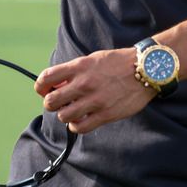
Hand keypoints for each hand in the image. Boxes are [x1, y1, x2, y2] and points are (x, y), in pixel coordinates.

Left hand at [35, 48, 154, 133]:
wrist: (145, 69)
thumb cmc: (118, 62)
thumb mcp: (93, 59)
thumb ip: (74, 71)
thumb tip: (57, 86)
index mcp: (79, 66)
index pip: (46, 78)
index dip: (41, 87)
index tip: (45, 90)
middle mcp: (84, 83)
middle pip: (50, 101)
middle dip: (52, 103)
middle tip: (60, 102)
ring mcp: (94, 100)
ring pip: (63, 116)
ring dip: (65, 115)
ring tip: (73, 111)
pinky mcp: (105, 114)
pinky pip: (80, 127)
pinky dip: (76, 126)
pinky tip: (81, 120)